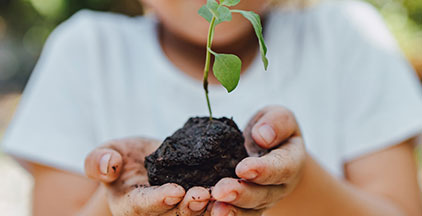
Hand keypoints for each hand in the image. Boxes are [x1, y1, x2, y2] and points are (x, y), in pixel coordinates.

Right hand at [84, 137, 210, 215]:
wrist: (144, 162)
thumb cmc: (122, 157)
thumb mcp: (105, 152)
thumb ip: (98, 160)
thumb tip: (108, 164)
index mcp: (130, 205)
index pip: (142, 205)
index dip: (157, 200)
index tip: (174, 192)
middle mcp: (155, 213)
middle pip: (172, 215)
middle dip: (187, 207)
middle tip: (202, 195)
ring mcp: (176, 210)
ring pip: (193, 214)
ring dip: (208, 208)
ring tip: (221, 195)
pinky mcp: (194, 201)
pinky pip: (208, 204)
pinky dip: (221, 201)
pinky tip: (234, 190)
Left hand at [210, 106, 306, 215]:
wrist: (269, 151)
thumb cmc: (273, 130)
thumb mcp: (280, 117)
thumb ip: (277, 122)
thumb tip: (262, 136)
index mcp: (291, 162)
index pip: (281, 168)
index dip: (263, 170)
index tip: (242, 168)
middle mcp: (277, 187)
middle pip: (261, 195)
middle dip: (240, 194)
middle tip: (220, 191)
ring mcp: (261, 201)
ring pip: (247, 211)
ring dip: (230, 211)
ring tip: (211, 208)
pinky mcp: (243, 207)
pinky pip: (234, 214)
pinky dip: (220, 213)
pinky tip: (203, 209)